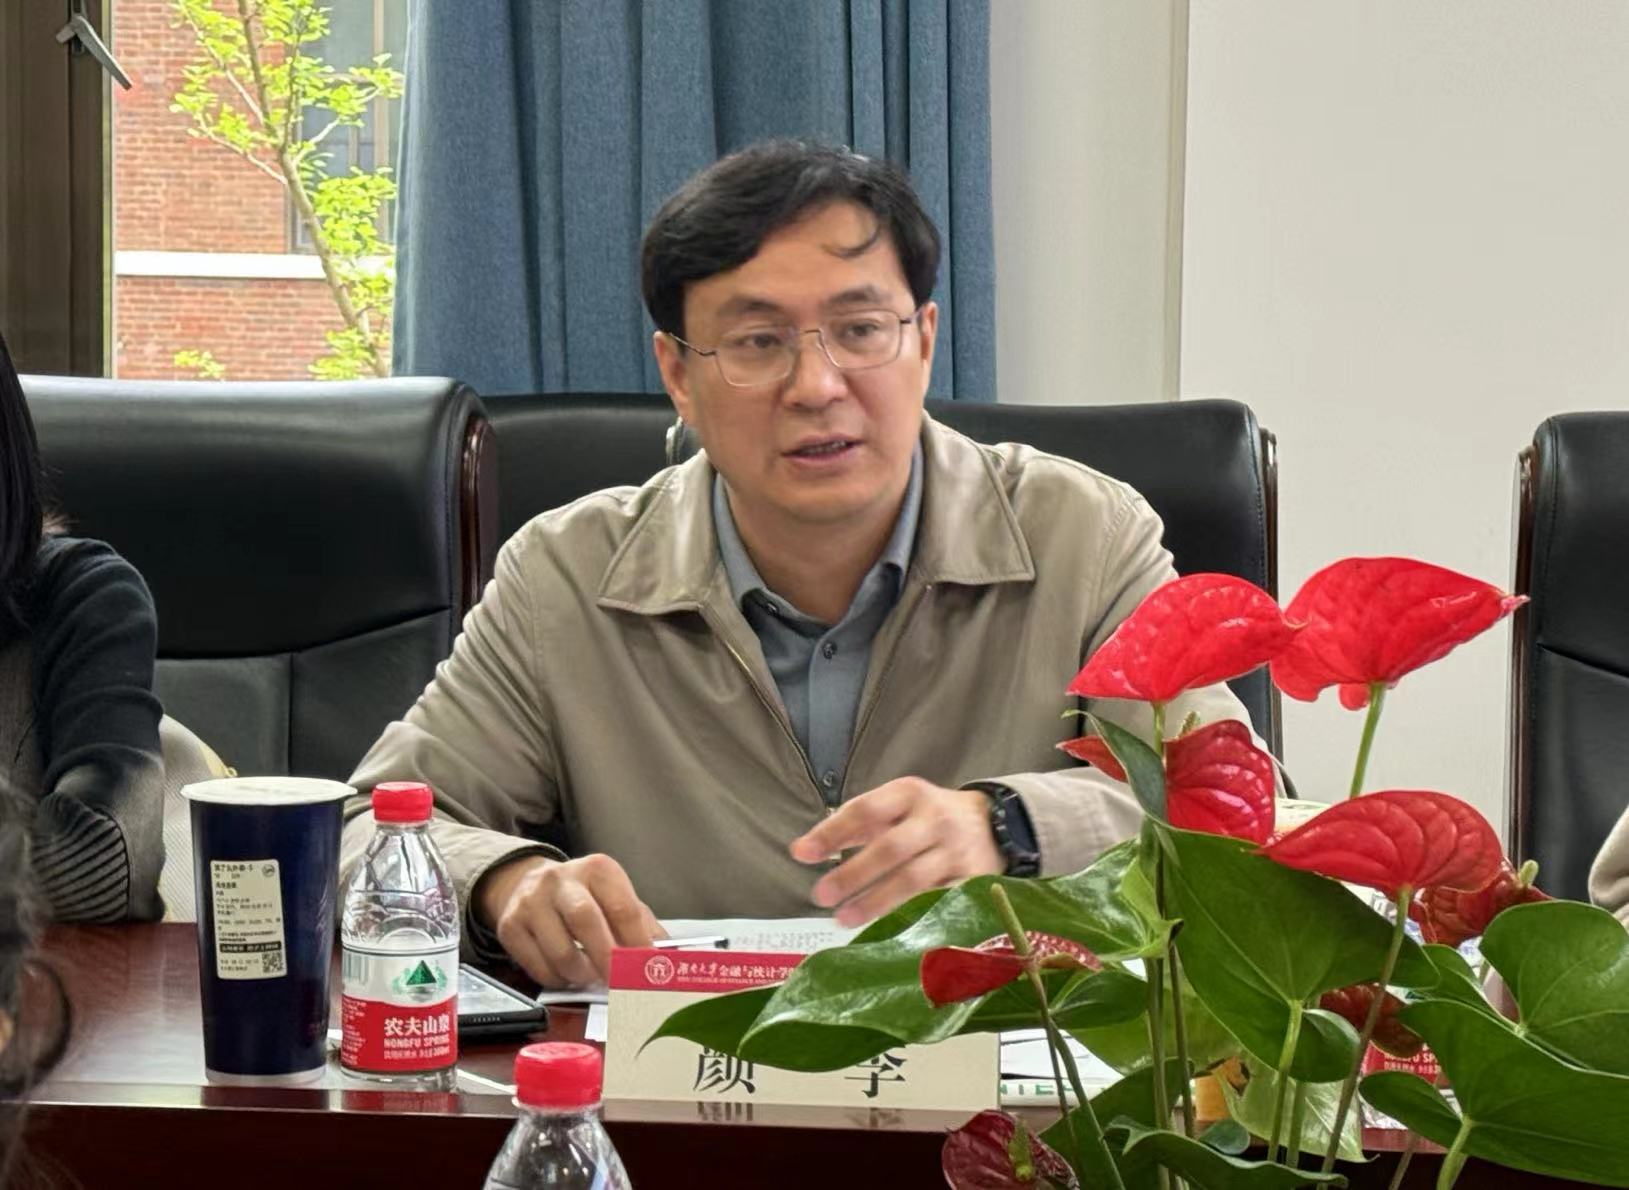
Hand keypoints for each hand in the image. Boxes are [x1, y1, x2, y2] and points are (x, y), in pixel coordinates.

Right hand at [475, 853, 664, 987]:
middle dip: (608, 958)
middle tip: (620, 982)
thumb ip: (642, 926)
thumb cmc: (583, 896)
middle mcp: (561, 880)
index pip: (622, 907)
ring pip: (560, 950)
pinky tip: (568, 974)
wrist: (526, 884)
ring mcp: (531, 902)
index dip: (638, 943)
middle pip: (586, 920)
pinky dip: (559, 980)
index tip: (648, 968)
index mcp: (597, 869)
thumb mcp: (615, 898)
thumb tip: (670, 960)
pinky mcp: (510, 926)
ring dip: (582, 974)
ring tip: (592, 976)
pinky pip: (538, 967)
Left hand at [788, 778, 1003, 927]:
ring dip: (876, 901)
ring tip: (844, 918)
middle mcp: (935, 819)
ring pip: (913, 880)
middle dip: (853, 873)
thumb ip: (856, 824)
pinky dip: (912, 917)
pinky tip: (889, 931)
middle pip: (890, 848)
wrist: (999, 825)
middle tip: (821, 894)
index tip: (802, 854)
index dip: (832, 832)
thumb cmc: (931, 818)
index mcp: (910, 794)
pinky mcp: (974, 880)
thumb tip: (805, 849)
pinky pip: (939, 902)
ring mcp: (957, 851)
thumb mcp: (899, 807)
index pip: (866, 810)